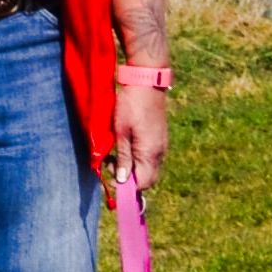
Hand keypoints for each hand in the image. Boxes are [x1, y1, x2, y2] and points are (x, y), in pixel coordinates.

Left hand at [109, 82, 168, 205]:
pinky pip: (150, 157)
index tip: (110, 181)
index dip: (126, 188)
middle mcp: (159, 153)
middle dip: (129, 180)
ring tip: (114, 156)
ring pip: (148, 168)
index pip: (143, 184)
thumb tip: (122, 180)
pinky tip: (125, 147)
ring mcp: (161, 145)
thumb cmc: (131, 106)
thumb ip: (123, 157)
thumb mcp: (121, 132)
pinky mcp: (159, 138)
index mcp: (150, 153)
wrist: (146, 83)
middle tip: (110, 166)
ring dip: (133, 169)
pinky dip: (138, 159)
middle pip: (148, 179)